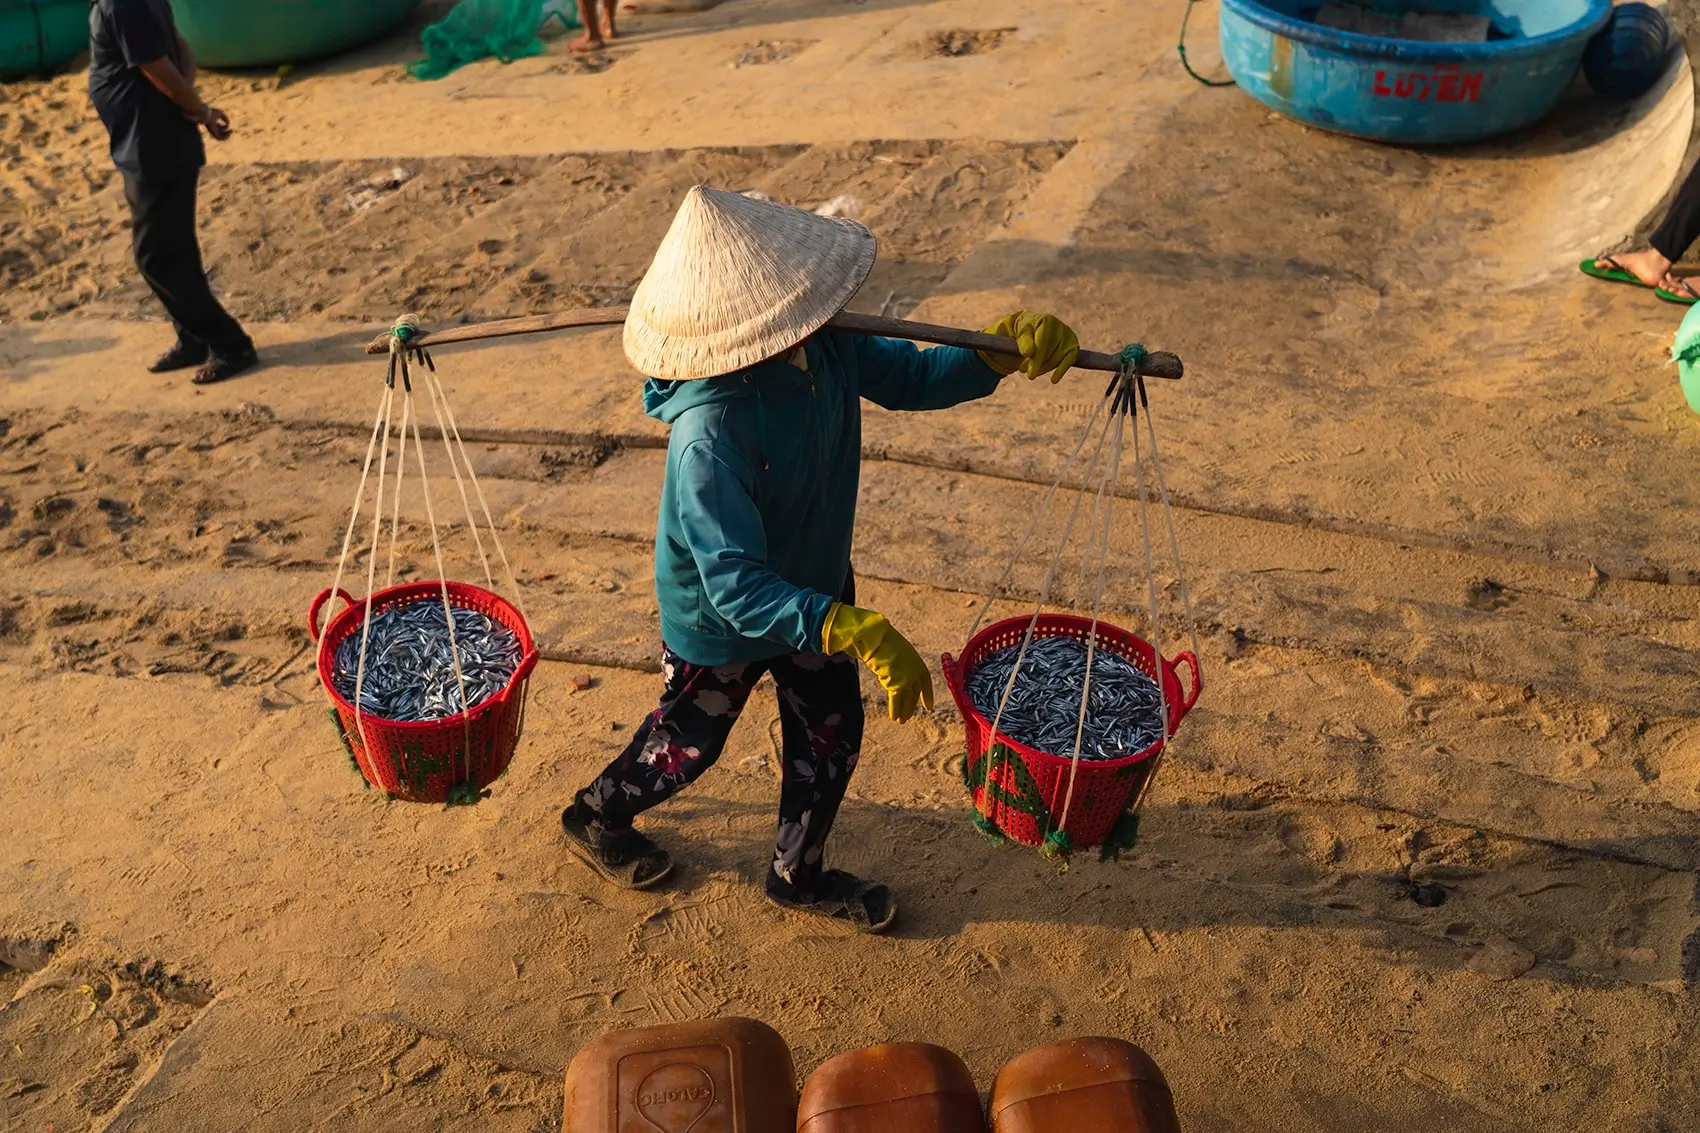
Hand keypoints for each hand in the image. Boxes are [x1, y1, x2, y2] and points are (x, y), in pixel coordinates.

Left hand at [201, 105, 231, 140]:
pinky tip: (228, 131)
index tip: (227, 123)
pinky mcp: (213, 133)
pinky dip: (226, 137)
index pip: (219, 128)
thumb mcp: (221, 114)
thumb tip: (228, 125)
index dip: (224, 127)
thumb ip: (226, 119)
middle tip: (231, 130)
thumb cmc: (212, 112)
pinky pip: (220, 139)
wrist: (205, 114)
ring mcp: (213, 132)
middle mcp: (213, 129)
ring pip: (221, 138)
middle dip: (227, 133)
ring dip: (227, 136)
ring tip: (230, 131)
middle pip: (220, 134)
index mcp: (213, 124)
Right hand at [822, 603, 933, 722]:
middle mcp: (916, 673)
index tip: (929, 706)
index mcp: (919, 664)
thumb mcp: (901, 652)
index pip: (926, 682)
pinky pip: (896, 700)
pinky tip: (894, 717)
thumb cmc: (887, 642)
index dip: (927, 695)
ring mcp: (907, 680)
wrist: (879, 640)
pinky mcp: (897, 685)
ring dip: (904, 711)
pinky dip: (895, 709)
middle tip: (908, 716)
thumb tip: (899, 674)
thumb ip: (904, 665)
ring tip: (901, 721)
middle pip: (915, 693)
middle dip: (911, 705)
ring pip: (907, 699)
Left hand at [979, 310, 1079, 383]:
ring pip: (1056, 359)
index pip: (1043, 344)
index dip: (1036, 360)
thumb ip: (1024, 341)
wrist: (1035, 326)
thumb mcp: (1021, 332)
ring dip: (1043, 368)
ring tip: (1031, 372)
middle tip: (1022, 370)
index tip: (1028, 374)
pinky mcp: (1073, 346)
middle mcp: (1060, 327)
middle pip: (1049, 353)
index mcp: (1047, 320)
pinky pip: (1070, 360)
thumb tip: (1028, 353)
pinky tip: (1053, 380)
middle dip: (1036, 364)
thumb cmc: (1026, 330)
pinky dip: (1061, 370)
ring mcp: (1068, 337)